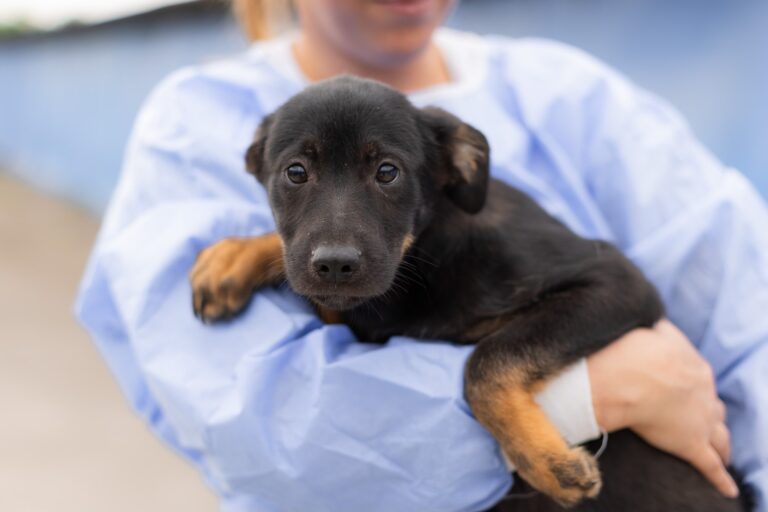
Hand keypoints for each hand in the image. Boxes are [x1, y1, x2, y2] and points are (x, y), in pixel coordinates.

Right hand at [587, 319, 737, 497]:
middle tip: (705, 423)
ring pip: (720, 437)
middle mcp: (705, 396)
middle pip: (715, 409)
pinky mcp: (690, 445)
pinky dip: (721, 479)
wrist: (630, 374)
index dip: (693, 389)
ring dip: (723, 446)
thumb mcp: (651, 328)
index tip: (683, 392)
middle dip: (711, 416)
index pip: (700, 381)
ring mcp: (700, 421)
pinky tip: (728, 489)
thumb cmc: (634, 348)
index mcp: (695, 368)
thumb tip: (656, 323)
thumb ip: (658, 329)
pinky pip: (710, 466)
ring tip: (723, 454)